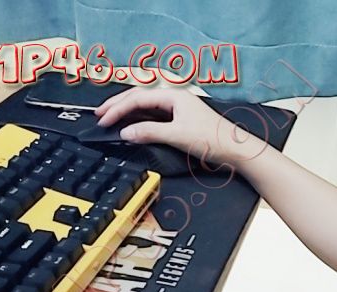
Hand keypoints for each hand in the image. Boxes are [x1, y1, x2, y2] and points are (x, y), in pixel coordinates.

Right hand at [94, 87, 247, 165]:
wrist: (236, 150)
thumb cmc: (214, 139)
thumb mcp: (177, 136)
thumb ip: (150, 132)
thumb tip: (127, 132)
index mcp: (173, 96)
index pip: (137, 98)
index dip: (117, 109)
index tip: (104, 119)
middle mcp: (175, 98)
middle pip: (139, 97)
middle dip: (117, 105)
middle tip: (100, 115)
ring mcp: (178, 109)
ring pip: (146, 105)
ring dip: (127, 111)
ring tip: (111, 117)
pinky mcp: (181, 120)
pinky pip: (154, 115)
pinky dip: (140, 119)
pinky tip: (133, 125)